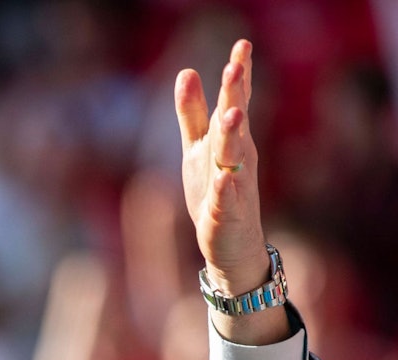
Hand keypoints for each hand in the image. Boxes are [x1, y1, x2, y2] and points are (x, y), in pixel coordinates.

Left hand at [175, 38, 267, 293]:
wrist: (232, 245)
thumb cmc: (215, 192)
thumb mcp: (197, 148)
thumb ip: (192, 112)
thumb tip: (186, 70)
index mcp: (229, 140)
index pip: (236, 101)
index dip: (239, 75)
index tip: (242, 44)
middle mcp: (237, 158)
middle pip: (235, 123)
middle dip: (235, 95)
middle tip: (235, 67)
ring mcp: (235, 186)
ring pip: (233, 158)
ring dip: (233, 135)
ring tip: (232, 113)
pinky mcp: (227, 215)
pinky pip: (227, 200)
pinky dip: (226, 189)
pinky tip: (225, 179)